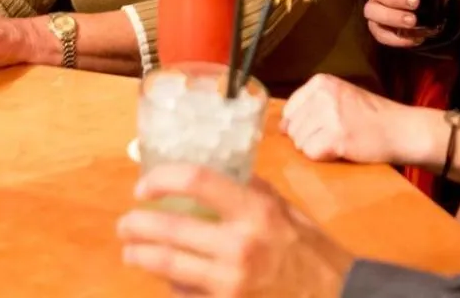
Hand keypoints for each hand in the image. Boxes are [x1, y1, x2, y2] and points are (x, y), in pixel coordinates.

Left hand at [119, 165, 352, 297]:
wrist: (334, 296)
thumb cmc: (310, 250)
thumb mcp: (284, 209)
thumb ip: (249, 190)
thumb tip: (213, 173)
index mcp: (255, 212)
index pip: (198, 182)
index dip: (163, 179)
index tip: (145, 186)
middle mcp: (239, 246)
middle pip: (170, 230)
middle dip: (137, 225)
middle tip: (126, 223)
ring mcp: (230, 284)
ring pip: (167, 267)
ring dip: (141, 257)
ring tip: (131, 251)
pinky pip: (185, 294)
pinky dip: (172, 284)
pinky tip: (167, 278)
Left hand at [280, 74, 441, 167]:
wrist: (402, 129)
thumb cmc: (372, 116)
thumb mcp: (341, 97)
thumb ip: (312, 105)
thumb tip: (281, 126)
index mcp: (321, 82)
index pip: (289, 110)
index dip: (301, 125)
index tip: (320, 128)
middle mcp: (323, 95)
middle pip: (292, 128)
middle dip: (309, 138)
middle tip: (335, 136)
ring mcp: (329, 115)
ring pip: (300, 143)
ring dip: (317, 148)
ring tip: (340, 141)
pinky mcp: (336, 137)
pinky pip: (312, 154)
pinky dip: (324, 157)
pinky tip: (341, 150)